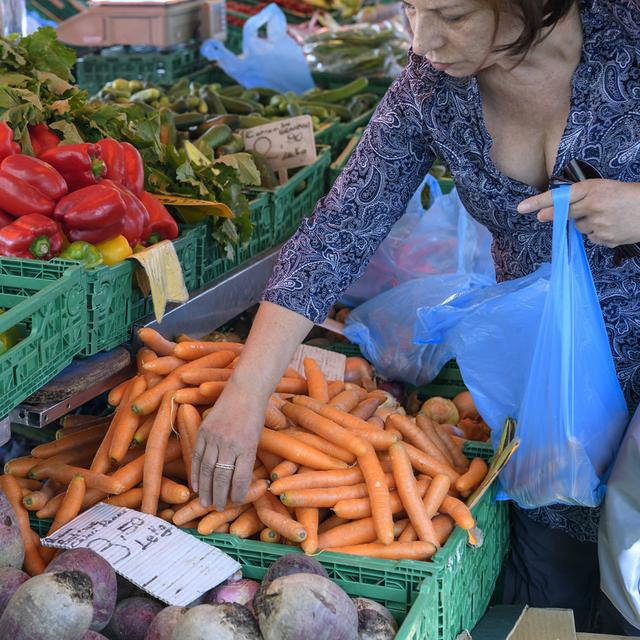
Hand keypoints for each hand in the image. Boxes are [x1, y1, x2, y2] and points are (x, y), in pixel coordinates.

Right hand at [192, 383, 265, 510]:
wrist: (245, 390)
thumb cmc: (255, 416)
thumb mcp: (256, 438)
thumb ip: (247, 459)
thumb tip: (239, 483)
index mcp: (247, 447)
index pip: (241, 478)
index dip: (238, 493)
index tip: (236, 502)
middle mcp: (230, 444)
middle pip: (222, 477)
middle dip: (219, 496)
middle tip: (217, 508)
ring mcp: (215, 437)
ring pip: (207, 469)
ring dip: (205, 489)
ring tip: (205, 502)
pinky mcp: (203, 431)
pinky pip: (197, 456)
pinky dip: (196, 472)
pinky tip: (196, 484)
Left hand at [517, 179, 639, 247]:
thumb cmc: (628, 196)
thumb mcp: (605, 188)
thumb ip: (581, 198)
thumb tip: (554, 212)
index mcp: (593, 188)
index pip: (560, 195)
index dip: (539, 202)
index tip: (522, 208)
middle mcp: (594, 205)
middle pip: (564, 213)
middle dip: (551, 215)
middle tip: (541, 216)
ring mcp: (599, 223)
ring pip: (579, 227)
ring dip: (586, 224)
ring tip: (607, 216)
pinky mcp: (605, 238)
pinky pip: (591, 238)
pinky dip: (598, 234)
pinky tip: (612, 226)